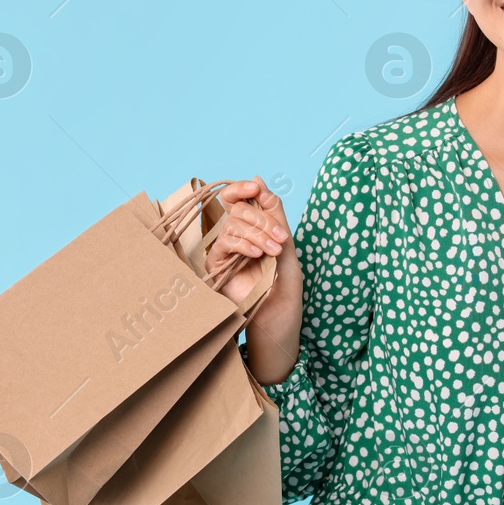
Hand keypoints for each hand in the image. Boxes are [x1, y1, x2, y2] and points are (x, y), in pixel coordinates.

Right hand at [205, 176, 298, 319]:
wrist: (278, 325)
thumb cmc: (285, 291)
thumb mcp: (286, 246)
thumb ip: (274, 213)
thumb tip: (258, 179)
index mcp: (255, 230)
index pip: (240, 199)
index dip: (243, 189)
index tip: (256, 190)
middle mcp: (239, 238)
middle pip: (238, 210)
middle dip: (261, 219)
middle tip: (280, 238)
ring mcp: (227, 252)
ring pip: (232, 225)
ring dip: (257, 235)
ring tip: (273, 253)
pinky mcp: (217, 267)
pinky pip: (224, 244)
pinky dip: (242, 245)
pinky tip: (257, 255)